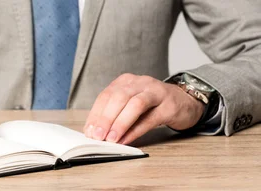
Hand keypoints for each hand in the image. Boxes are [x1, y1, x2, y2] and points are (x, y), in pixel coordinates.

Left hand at [83, 73, 203, 143]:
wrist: (186, 101)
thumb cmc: (153, 104)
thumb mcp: (131, 104)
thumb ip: (115, 114)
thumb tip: (96, 132)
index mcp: (126, 81)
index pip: (105, 96)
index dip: (95, 114)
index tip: (89, 131)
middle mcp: (140, 82)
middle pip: (118, 98)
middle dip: (105, 118)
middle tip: (97, 136)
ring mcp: (156, 92)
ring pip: (135, 105)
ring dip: (120, 123)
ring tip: (111, 139)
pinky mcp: (170, 106)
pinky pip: (150, 119)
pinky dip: (136, 130)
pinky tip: (126, 140)